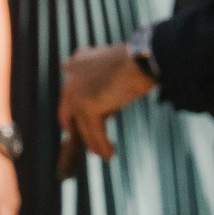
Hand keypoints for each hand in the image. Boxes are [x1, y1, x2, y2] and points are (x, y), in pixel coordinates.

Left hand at [58, 44, 155, 160]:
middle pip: (71, 111)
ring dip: (94, 141)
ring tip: (103, 154)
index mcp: (75, 63)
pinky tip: (109, 153)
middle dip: (79, 129)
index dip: (76, 111)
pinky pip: (94, 130)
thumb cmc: (136, 63)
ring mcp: (75, 92)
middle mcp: (70, 76)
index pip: (70, 92)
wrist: (143, 60)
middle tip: (89, 143)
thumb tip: (103, 111)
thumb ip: (100, 85)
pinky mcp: (85, 106)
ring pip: (83, 124)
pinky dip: (101, 143)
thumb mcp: (111, 70)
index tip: (79, 123)